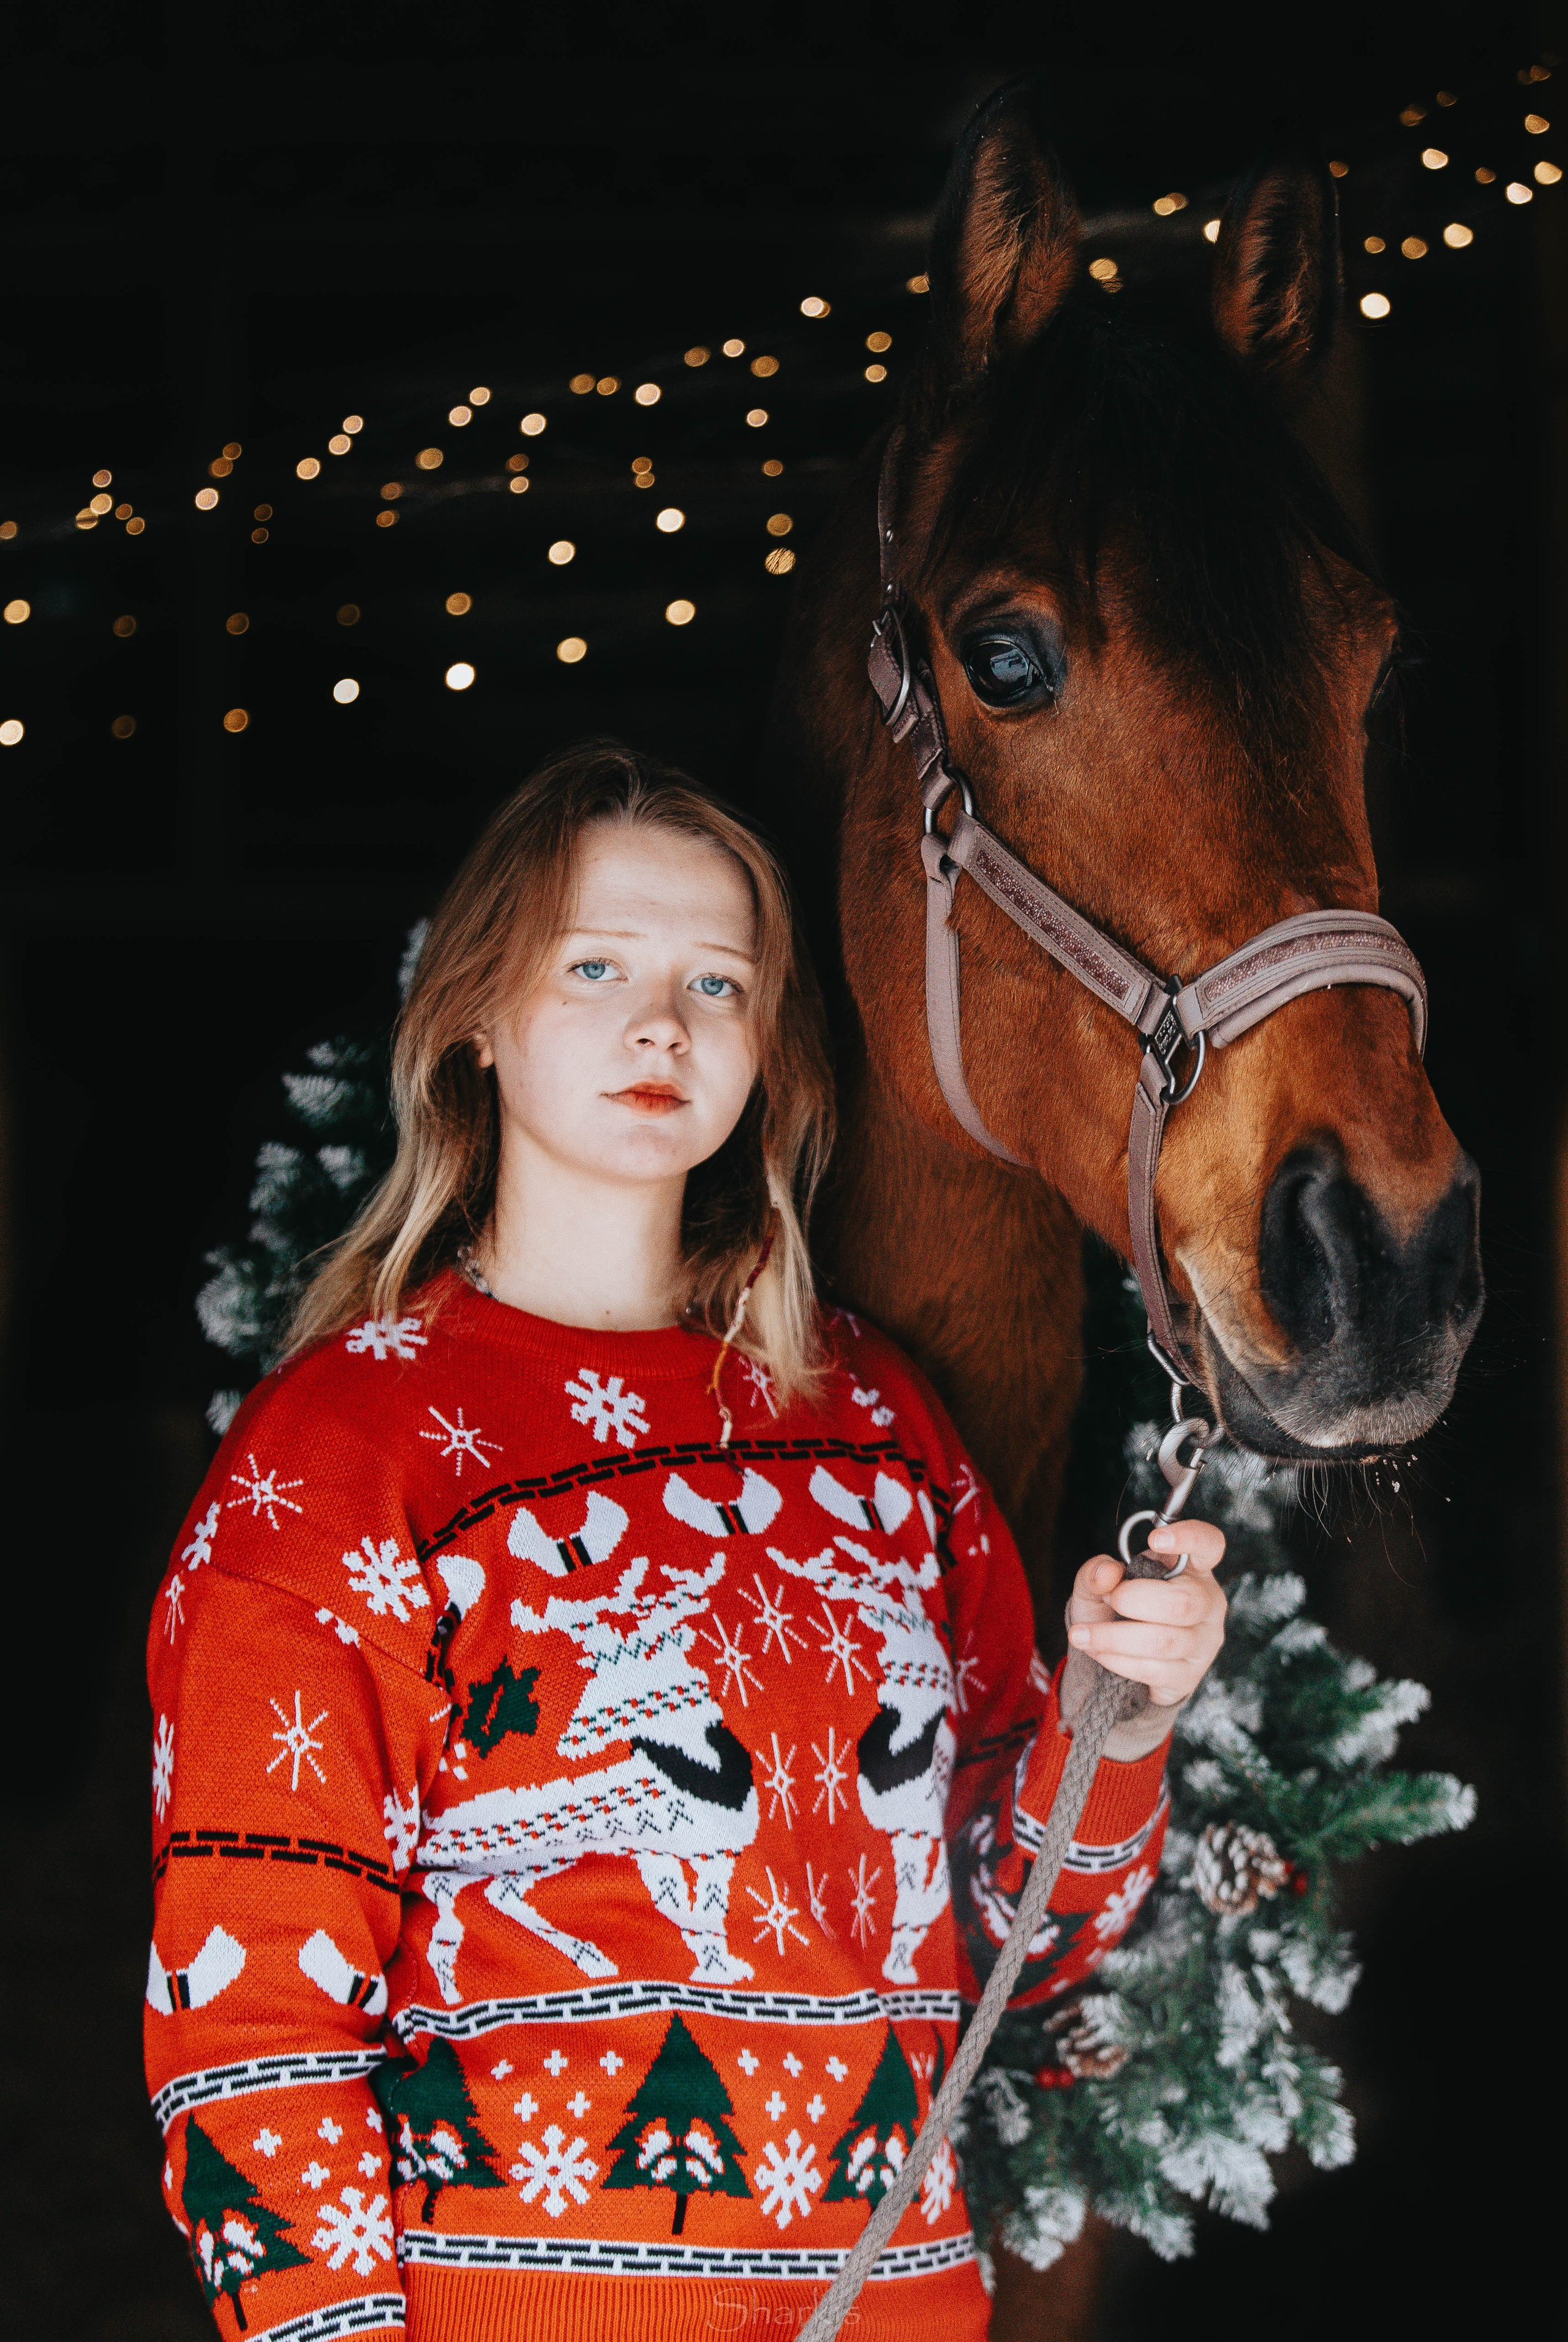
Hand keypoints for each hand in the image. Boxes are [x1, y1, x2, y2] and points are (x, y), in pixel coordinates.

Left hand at [1066, 1520, 1226, 1707]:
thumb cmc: (1115, 1609)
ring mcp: (1203, 1641)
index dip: (1189, 1538)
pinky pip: (1154, 1669)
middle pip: (1183, 1602)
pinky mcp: (1189, 1675)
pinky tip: (1098, 1651)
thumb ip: (1097, 1572)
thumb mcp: (1098, 1584)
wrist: (1117, 1655)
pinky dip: (1117, 1659)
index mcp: (1192, 1567)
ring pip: (1164, 1642)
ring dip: (1113, 1637)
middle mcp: (1208, 1602)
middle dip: (1132, 1600)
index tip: (1155, 1539)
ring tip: (1082, 1633)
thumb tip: (1107, 1573)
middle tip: (1108, 1598)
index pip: (1209, 1544)